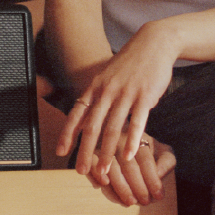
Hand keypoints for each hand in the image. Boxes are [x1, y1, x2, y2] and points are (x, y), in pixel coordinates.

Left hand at [55, 21, 177, 178]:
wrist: (153, 43)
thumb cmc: (130, 64)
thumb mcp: (108, 77)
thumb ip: (98, 97)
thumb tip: (85, 116)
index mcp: (95, 87)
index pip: (76, 114)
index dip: (67, 134)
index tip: (60, 151)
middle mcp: (107, 92)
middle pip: (92, 126)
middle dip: (85, 151)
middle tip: (81, 170)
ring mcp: (126, 94)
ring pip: (113, 128)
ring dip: (107, 152)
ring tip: (104, 171)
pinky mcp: (145, 96)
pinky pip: (136, 122)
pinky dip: (131, 141)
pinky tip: (128, 156)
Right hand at [86, 133, 175, 205]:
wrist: (121, 138)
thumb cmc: (146, 150)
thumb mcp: (161, 151)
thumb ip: (167, 161)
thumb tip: (160, 174)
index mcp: (137, 136)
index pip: (145, 160)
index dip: (153, 179)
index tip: (159, 196)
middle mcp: (118, 138)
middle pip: (128, 165)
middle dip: (138, 187)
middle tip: (145, 202)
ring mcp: (102, 145)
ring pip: (110, 168)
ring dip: (120, 187)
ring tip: (129, 202)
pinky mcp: (89, 153)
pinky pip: (91, 166)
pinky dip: (96, 176)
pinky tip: (104, 185)